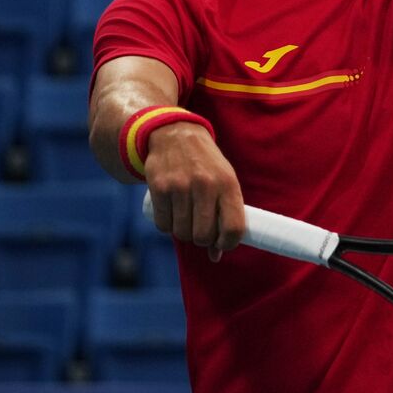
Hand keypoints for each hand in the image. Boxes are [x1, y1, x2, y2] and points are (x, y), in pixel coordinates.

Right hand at [146, 122, 245, 261]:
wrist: (175, 135)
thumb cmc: (206, 165)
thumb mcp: (223, 181)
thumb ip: (224, 215)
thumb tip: (216, 256)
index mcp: (228, 184)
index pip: (233, 227)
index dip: (228, 244)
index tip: (222, 245)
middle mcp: (206, 185)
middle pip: (204, 236)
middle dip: (202, 240)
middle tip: (200, 230)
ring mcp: (181, 186)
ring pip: (182, 233)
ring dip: (183, 233)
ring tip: (186, 218)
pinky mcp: (159, 188)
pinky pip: (163, 225)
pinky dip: (167, 226)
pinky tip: (171, 213)